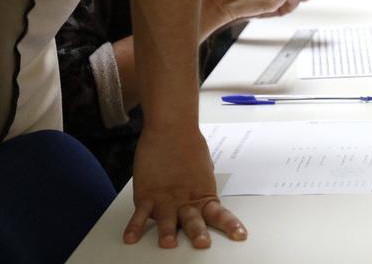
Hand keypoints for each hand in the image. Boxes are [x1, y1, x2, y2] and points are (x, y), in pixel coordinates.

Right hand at [125, 124, 244, 247]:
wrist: (172, 127)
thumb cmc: (189, 145)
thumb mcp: (203, 171)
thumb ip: (200, 190)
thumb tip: (199, 200)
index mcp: (203, 194)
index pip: (219, 214)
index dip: (230, 225)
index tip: (240, 235)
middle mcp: (185, 199)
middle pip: (193, 221)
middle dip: (198, 233)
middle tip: (203, 243)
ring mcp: (165, 198)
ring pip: (167, 220)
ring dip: (167, 233)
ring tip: (168, 244)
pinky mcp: (146, 194)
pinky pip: (140, 214)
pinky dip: (135, 226)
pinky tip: (131, 238)